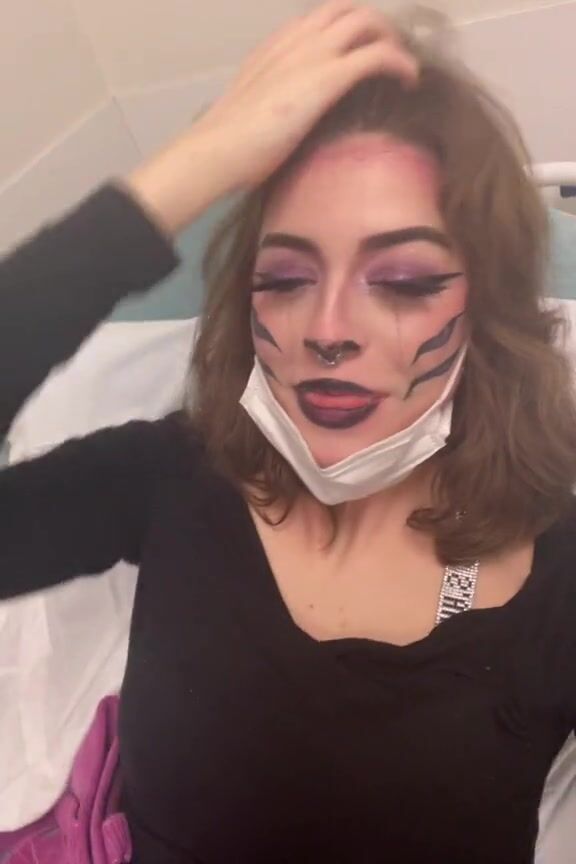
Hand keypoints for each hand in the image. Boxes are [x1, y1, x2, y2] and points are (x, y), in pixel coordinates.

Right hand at [126, 0, 417, 236]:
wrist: (216, 150)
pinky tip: (409, 81)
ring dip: (391, 39)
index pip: (318, 20)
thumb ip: (274, 102)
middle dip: (376, 27)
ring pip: (367, 21)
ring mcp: (313, 54)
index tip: (361, 53)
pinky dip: (400, 63)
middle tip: (390, 56)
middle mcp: (295, 39)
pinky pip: (378, 55)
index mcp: (274, 46)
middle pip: (347, 10)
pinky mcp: (329, 76)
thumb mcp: (253, 109)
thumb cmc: (228, 144)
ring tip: (403, 68)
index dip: (346, 30)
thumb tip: (287, 123)